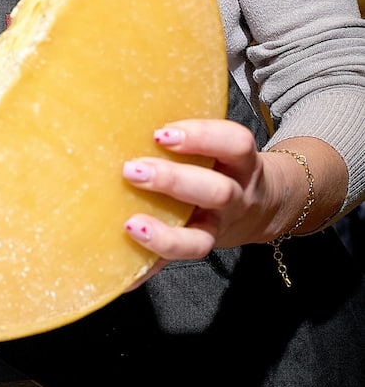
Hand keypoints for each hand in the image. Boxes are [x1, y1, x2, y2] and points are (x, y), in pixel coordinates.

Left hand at [120, 118, 282, 272]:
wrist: (264, 206)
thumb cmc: (224, 164)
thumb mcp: (223, 145)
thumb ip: (189, 135)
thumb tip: (123, 108)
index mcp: (241, 163)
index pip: (235, 144)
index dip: (202, 137)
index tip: (162, 133)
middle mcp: (236, 196)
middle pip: (217, 192)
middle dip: (174, 182)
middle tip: (132, 170)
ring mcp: (219, 228)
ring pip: (201, 238)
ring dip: (164, 235)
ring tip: (131, 226)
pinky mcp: (199, 250)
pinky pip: (175, 265)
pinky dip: (148, 271)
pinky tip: (123, 278)